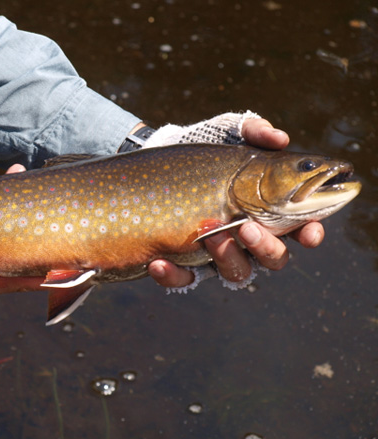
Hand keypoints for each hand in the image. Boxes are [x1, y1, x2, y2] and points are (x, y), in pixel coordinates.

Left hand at [149, 118, 324, 286]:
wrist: (155, 164)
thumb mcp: (224, 133)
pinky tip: (157, 262)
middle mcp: (247, 238)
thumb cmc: (201, 151)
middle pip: (273, 258)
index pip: (299, 228)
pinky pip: (185, 280)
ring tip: (207, 232)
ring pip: (237, 272)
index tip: (309, 232)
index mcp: (267, 210)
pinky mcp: (185, 264)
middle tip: (246, 225)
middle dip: (265, 246)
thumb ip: (253, 131)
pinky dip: (173, 276)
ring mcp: (217, 254)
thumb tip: (278, 138)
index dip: (309, 232)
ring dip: (226, 256)